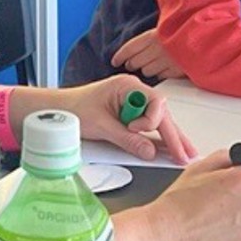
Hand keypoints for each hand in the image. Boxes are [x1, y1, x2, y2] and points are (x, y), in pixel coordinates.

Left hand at [61, 75, 196, 164]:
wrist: (56, 110)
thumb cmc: (73, 109)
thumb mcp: (101, 126)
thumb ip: (127, 139)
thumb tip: (149, 152)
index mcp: (128, 86)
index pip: (155, 102)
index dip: (151, 120)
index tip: (137, 131)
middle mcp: (134, 93)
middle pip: (161, 114)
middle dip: (174, 135)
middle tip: (184, 155)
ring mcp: (132, 104)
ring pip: (158, 122)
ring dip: (169, 138)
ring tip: (184, 154)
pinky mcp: (129, 116)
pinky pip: (147, 128)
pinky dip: (157, 139)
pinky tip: (168, 150)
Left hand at [111, 29, 186, 80]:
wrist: (211, 35)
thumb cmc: (191, 27)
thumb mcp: (170, 25)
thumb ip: (156, 35)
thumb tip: (142, 45)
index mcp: (155, 35)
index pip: (131, 48)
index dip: (121, 55)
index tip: (115, 60)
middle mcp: (159, 49)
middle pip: (137, 61)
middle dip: (133, 63)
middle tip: (131, 64)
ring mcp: (168, 61)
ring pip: (148, 71)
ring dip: (147, 69)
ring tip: (148, 67)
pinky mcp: (178, 70)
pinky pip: (162, 75)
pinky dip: (160, 74)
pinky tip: (161, 70)